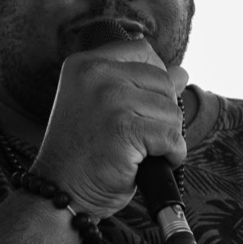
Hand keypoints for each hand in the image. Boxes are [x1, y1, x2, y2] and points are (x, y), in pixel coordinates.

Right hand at [28, 38, 189, 217]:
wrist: (60, 192)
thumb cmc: (84, 153)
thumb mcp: (107, 108)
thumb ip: (141, 85)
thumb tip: (182, 71)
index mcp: (86, 64)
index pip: (144, 51)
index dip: (155, 81)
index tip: (140, 108)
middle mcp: (95, 75)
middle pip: (164, 82)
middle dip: (161, 114)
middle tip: (134, 138)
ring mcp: (110, 100)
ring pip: (172, 111)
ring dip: (165, 137)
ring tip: (135, 151)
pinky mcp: (124, 128)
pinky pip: (172, 137)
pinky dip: (171, 156)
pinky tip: (145, 164)